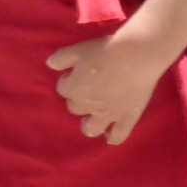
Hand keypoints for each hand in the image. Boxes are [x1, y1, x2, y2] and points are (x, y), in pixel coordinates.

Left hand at [47, 31, 166, 144]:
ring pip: (91, 128)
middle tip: (88, 88)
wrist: (137, 56)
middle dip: (78, 99)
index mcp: (74, 89)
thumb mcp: (79, 49)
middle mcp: (88, 106)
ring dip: (88, 124)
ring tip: (92, 118)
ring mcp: (108, 115)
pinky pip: (118, 136)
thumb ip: (61, 58)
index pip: (62, 88)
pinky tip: (110, 136)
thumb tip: (49, 65)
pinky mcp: (127, 118)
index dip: (68, 80)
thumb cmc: (106, 50)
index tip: (76, 73)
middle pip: (74, 108)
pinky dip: (112, 138)